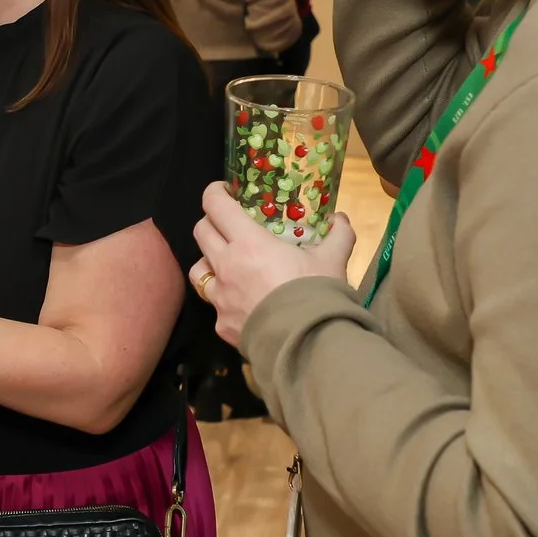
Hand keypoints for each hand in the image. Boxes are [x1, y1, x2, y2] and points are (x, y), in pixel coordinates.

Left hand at [192, 183, 357, 345]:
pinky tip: (243, 303)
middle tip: (228, 224)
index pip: (215, 206)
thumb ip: (338, 235)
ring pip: (197, 269)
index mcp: (248, 243)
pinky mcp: (221, 324)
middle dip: (210, 222)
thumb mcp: (333, 260)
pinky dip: (224, 300)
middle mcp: (226, 266)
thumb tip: (340, 220)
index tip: (224, 191)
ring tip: (227, 264)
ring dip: (208, 261)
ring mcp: (220, 298)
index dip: (215, 193)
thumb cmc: (316, 294)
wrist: (307, 345)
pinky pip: (214, 306)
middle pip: (201, 232)